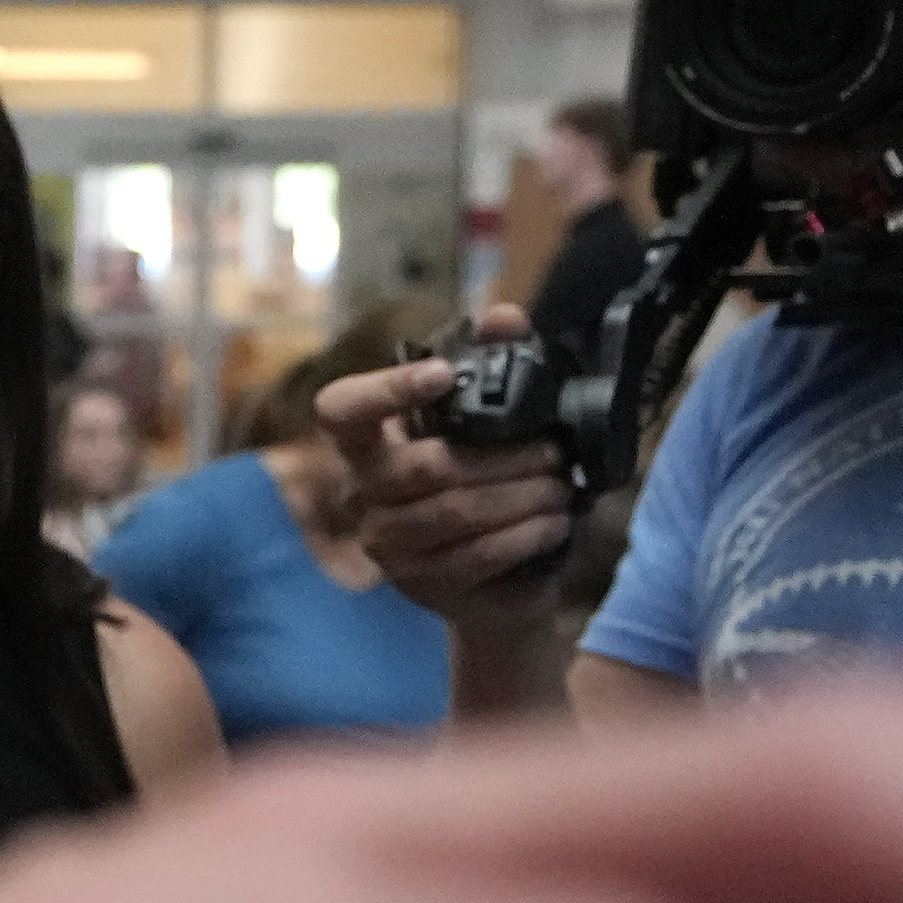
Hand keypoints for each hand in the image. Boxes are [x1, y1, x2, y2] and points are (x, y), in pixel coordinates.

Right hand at [321, 305, 574, 637]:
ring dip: (523, 496)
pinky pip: (476, 554)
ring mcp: (389, 545)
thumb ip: (493, 363)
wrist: (501, 584)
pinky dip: (525, 534)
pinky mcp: (422, 584)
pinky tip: (555, 523)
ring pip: (457, 511)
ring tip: (561, 487)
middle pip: (426, 466)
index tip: (444, 374)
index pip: (342, 411)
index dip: (386, 390)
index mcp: (371, 446)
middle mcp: (366, 495)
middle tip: (553, 452)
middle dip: (504, 456)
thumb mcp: (493, 425)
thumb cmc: (488, 488)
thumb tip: (503, 317)